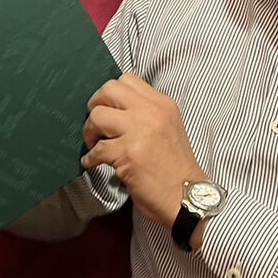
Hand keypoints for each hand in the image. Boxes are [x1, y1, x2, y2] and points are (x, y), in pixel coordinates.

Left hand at [81, 74, 205, 228]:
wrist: (187, 197)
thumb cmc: (175, 168)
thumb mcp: (168, 128)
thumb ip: (147, 114)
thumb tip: (114, 109)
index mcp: (162, 104)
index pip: (128, 79)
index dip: (111, 94)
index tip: (108, 110)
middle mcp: (151, 112)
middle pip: (109, 90)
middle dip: (95, 106)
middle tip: (96, 125)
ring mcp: (139, 131)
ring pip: (97, 116)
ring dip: (89, 132)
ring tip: (94, 145)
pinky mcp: (128, 154)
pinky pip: (97, 149)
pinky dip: (89, 158)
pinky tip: (92, 164)